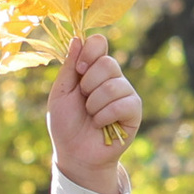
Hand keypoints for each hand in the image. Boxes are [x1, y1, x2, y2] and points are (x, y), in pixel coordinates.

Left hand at [48, 32, 142, 193]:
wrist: (74, 154)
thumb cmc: (65, 125)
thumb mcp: (60, 94)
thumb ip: (69, 68)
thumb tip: (76, 39)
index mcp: (93, 70)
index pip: (99, 43)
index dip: (90, 52)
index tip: (79, 70)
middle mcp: (112, 78)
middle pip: (107, 63)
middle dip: (88, 85)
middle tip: (83, 101)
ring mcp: (125, 93)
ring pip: (113, 85)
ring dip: (94, 105)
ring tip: (91, 117)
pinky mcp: (133, 110)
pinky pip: (122, 103)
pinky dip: (105, 116)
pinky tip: (100, 125)